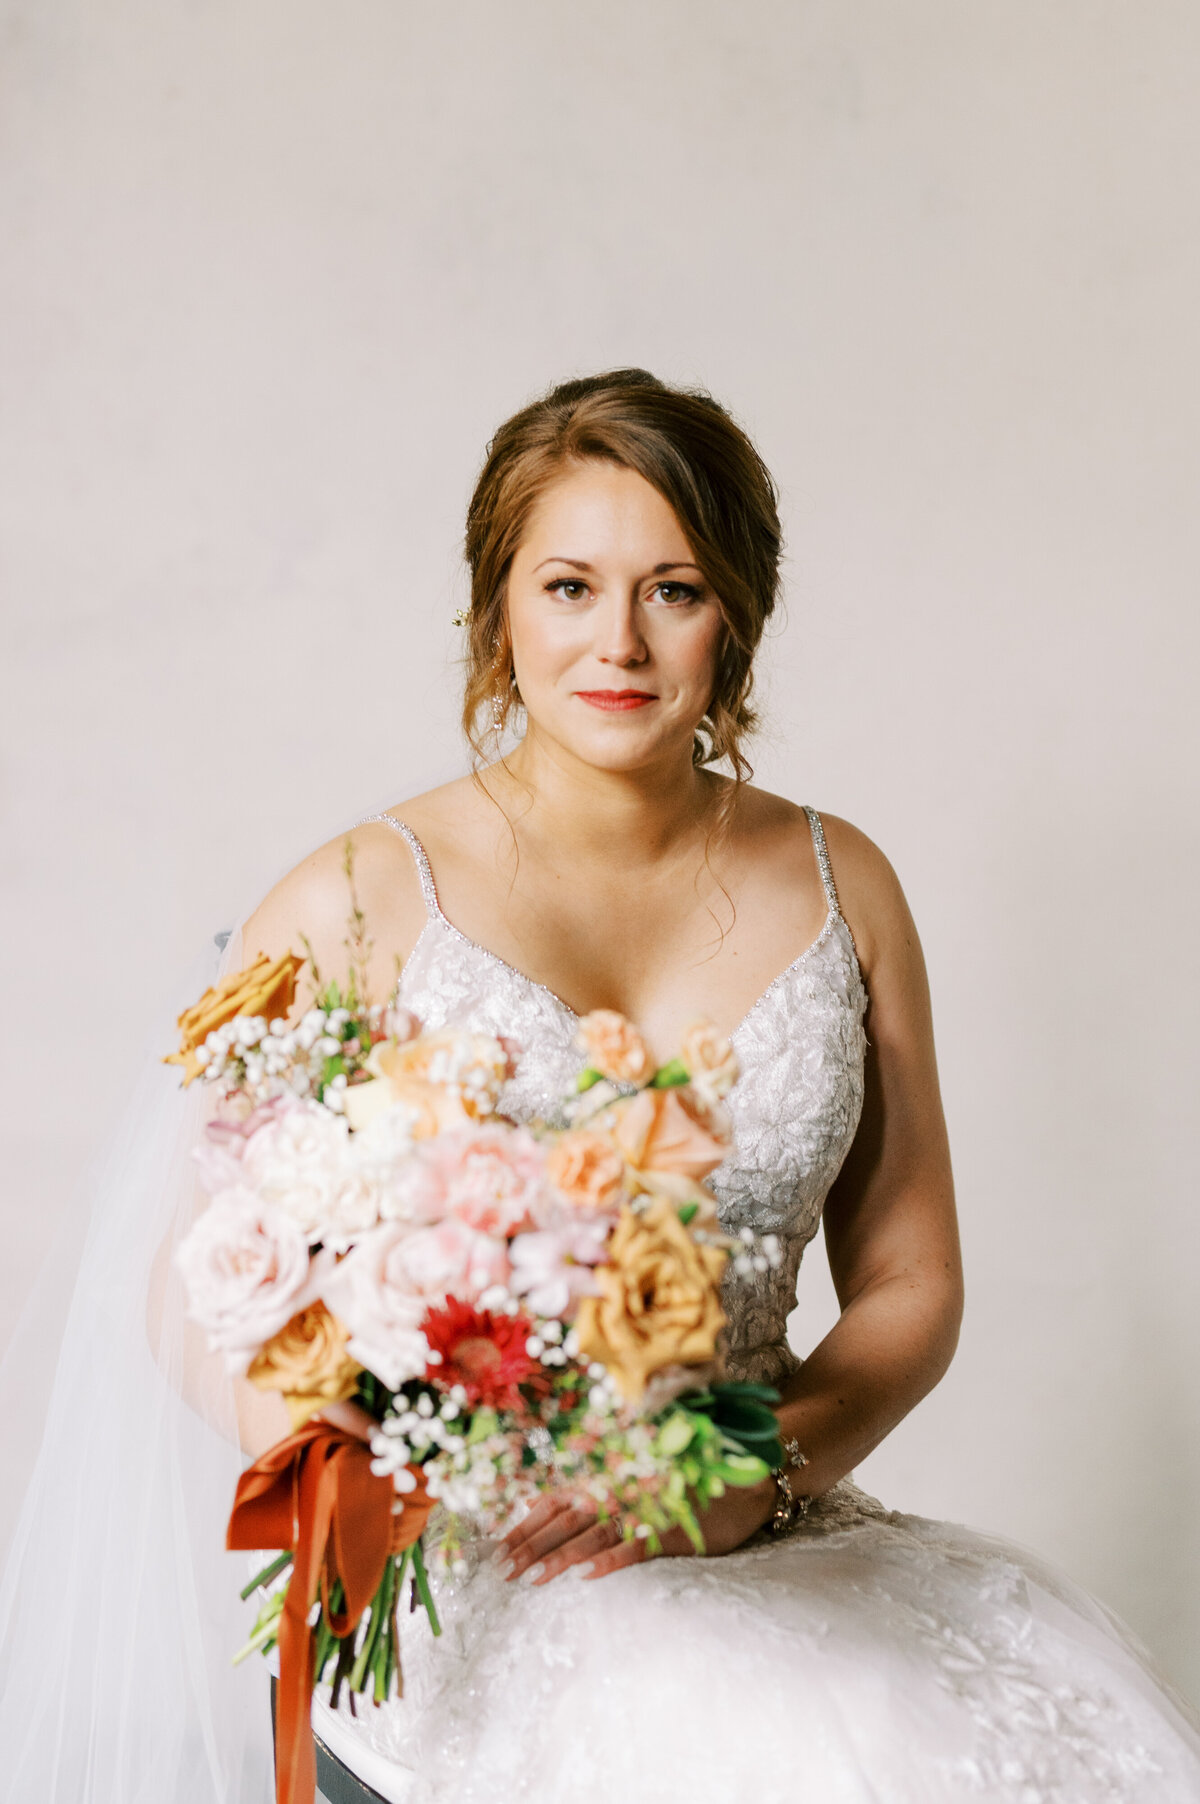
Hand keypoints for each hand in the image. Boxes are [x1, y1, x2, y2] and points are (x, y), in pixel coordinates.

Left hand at [495, 1477, 775, 1585]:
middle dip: (531, 1546)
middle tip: (502, 1571)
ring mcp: (643, 1509)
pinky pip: (635, 1545)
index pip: (555, 1502)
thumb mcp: (628, 1480)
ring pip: (592, 1535)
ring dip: (561, 1557)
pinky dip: (610, 1559)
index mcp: (605, 1479)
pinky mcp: (669, 1528)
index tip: (496, 1549)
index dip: (524, 1525)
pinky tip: (588, 1575)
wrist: (738, 1479)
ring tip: (533, 1578)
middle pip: (565, 1521)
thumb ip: (582, 1488)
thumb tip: (535, 1500)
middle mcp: (618, 1491)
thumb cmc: (679, 1481)